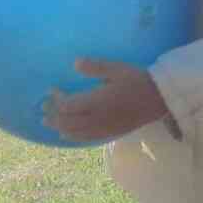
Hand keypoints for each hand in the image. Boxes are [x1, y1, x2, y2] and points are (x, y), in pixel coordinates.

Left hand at [45, 58, 170, 143]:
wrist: (159, 99)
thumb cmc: (138, 80)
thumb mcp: (117, 69)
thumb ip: (95, 67)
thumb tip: (75, 63)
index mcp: (98, 102)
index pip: (69, 105)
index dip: (56, 100)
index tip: (51, 90)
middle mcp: (98, 118)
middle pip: (68, 122)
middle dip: (53, 116)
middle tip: (42, 109)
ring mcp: (104, 128)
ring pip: (75, 133)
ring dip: (60, 128)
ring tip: (48, 123)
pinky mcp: (110, 133)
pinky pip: (87, 139)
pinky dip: (73, 137)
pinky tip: (67, 135)